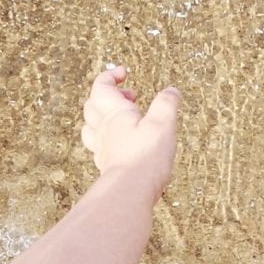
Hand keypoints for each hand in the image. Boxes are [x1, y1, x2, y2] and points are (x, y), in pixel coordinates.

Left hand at [80, 64, 180, 196]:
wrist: (130, 190)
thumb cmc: (145, 156)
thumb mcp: (163, 123)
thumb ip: (167, 104)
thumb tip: (172, 91)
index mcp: (115, 113)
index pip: (101, 86)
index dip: (110, 76)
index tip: (124, 73)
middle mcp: (104, 129)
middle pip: (93, 105)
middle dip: (109, 95)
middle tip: (130, 96)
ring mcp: (104, 148)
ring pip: (91, 126)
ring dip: (102, 117)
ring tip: (122, 118)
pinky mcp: (108, 165)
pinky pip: (99, 147)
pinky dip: (107, 139)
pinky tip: (121, 143)